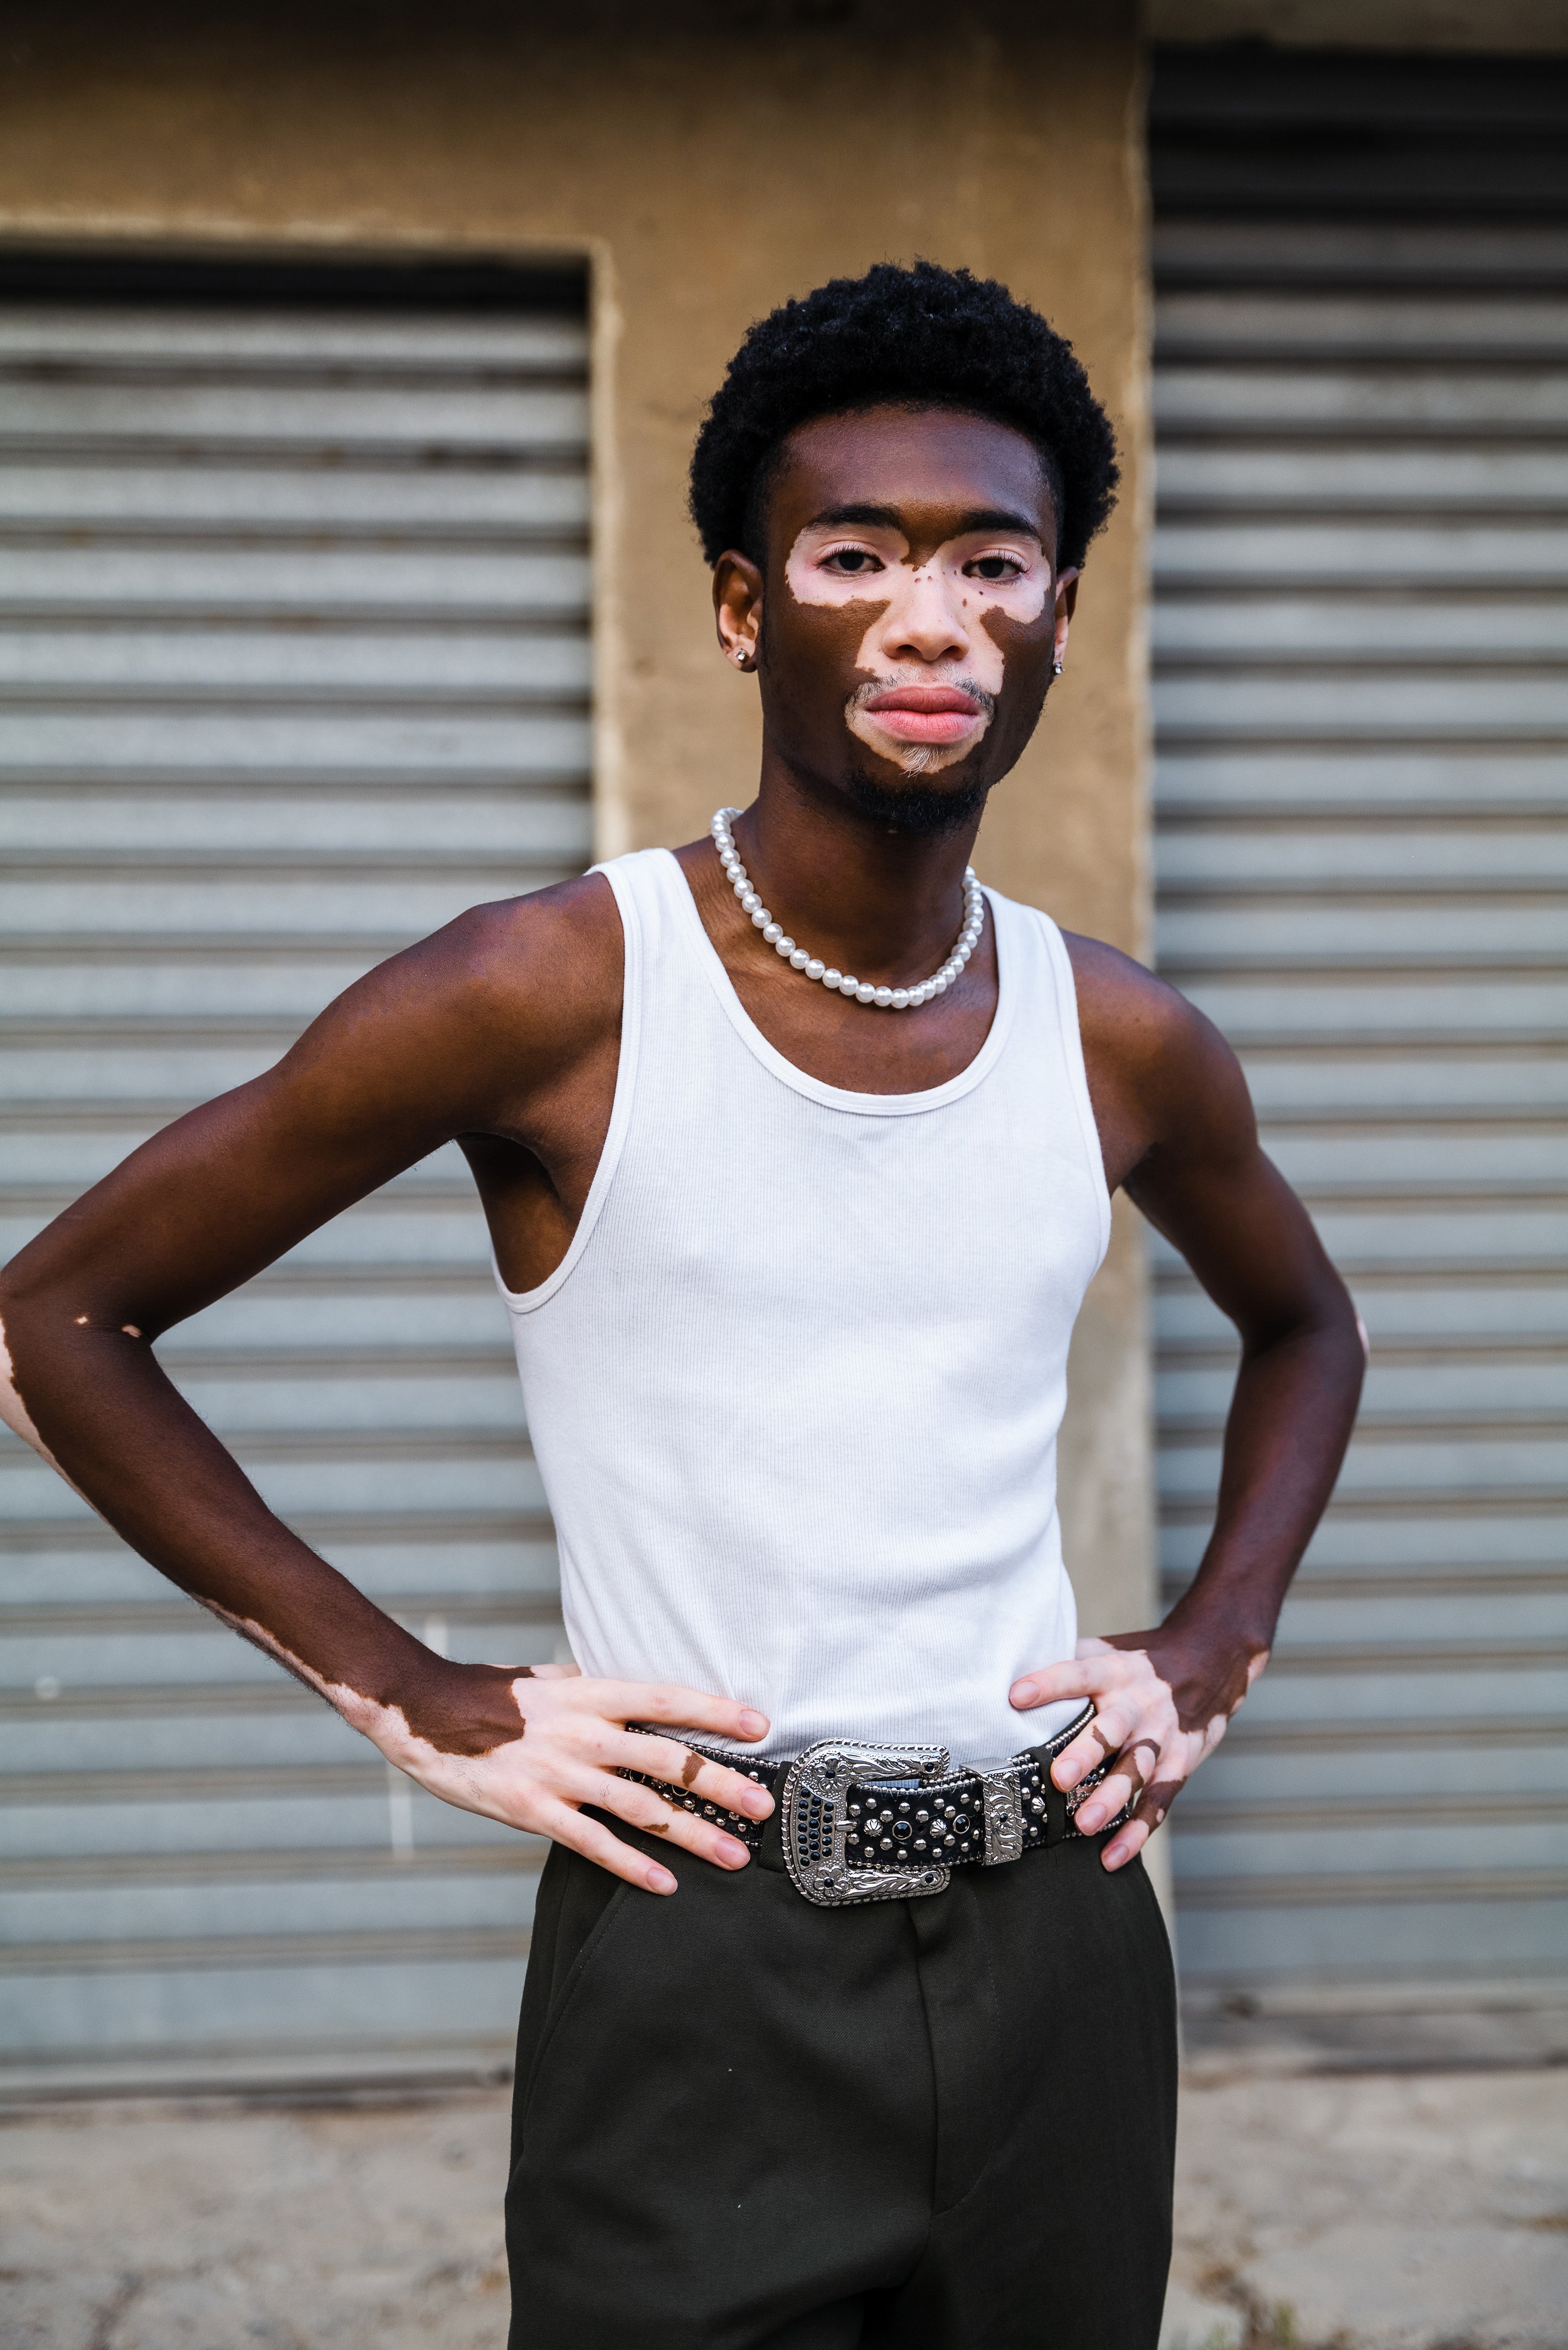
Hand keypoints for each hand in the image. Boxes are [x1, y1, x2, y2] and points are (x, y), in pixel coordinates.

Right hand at [367, 1658, 774, 1895]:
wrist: (425, 1713)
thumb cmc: (492, 1694)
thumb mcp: (550, 1680)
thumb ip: (594, 1690)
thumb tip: (631, 1693)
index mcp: (591, 1694)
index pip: (667, 1699)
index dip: (715, 1712)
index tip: (760, 1726)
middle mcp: (583, 1733)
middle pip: (666, 1759)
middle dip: (721, 1784)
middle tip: (764, 1806)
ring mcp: (559, 1775)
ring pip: (640, 1809)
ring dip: (693, 1835)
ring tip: (734, 1856)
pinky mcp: (533, 1811)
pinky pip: (593, 1844)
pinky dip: (632, 1866)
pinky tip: (666, 1884)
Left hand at [1008, 1623, 1268, 1871]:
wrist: (1209, 1664)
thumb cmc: (1138, 1663)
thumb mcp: (1107, 1650)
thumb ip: (1066, 1659)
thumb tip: (1005, 1666)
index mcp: (1114, 1670)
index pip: (1079, 1672)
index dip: (1049, 1684)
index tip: (1016, 1696)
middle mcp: (1138, 1704)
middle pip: (1111, 1728)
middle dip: (1085, 1753)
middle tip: (1058, 1777)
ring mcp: (1161, 1737)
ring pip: (1136, 1770)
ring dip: (1111, 1798)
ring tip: (1082, 1824)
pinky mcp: (1179, 1765)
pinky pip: (1158, 1803)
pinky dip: (1136, 1832)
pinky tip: (1112, 1856)